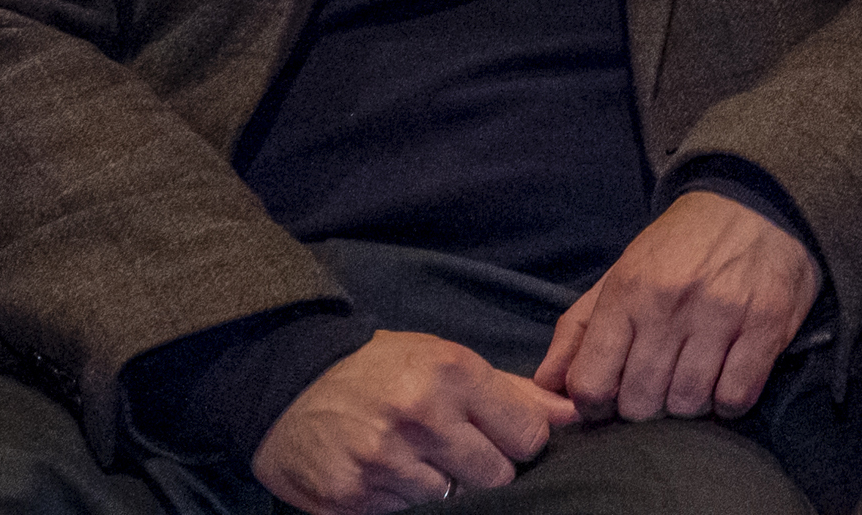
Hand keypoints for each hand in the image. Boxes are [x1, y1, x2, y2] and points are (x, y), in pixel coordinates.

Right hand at [250, 332, 570, 514]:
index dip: (521, 442)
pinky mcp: (352, 499)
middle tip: (459, 453)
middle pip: (497, 476)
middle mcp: (420, 418)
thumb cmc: (379, 370)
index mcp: (452, 374)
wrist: (288, 385)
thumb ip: (512, 391)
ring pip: (453, 501)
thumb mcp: (445, 360)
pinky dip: (404, 501)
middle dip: (487, 469)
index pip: (528, 436)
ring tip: (418, 460)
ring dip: (443, 486)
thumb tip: (573, 414)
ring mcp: (384, 462)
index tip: (502, 438)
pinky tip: (389, 475)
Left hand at [538, 186, 821, 423]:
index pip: (590, 383)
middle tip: (657, 387)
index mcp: (627, 291)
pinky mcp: (767, 325)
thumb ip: (578, 330)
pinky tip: (725, 380)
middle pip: (640, 403)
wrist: (754, 202)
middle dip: (644, 407)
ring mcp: (722, 315)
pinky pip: (735, 397)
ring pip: (688, 405)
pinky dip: (727, 402)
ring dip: (687, 405)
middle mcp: (671, 304)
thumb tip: (544, 384)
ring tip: (692, 380)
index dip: (594, 405)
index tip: (611, 397)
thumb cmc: (680, 246)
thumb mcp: (620, 274)